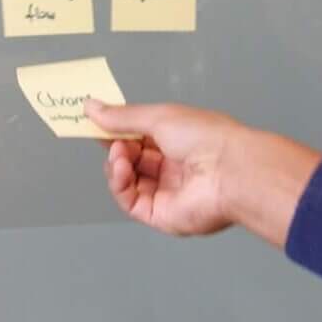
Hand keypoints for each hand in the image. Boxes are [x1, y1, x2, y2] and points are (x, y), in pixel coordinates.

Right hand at [85, 99, 321, 245]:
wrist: (231, 171)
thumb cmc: (206, 138)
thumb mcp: (158, 117)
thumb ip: (122, 117)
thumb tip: (91, 107)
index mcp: (178, 140)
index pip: (139, 136)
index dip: (118, 130)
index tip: (95, 121)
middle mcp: (173, 167)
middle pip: (131, 160)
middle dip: (115, 147)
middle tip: (106, 137)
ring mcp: (166, 192)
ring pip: (127, 181)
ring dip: (116, 164)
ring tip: (119, 152)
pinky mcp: (160, 214)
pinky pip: (129, 200)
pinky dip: (119, 183)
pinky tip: (120, 167)